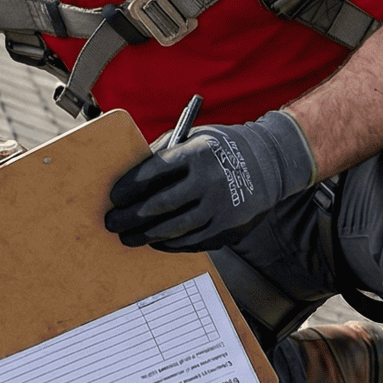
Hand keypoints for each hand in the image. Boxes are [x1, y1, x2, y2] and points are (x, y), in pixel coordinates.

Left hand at [105, 110, 316, 251]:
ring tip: (128, 237)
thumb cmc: (221, 149)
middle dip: (130, 216)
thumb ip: (164, 155)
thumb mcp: (194, 139)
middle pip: (160, 205)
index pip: (154, 172)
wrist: (270, 162)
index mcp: (197, 153)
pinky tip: (155, 241)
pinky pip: (192, 241)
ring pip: (174, 228)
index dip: (129, 187)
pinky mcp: (228, 228)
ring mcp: (221, 208)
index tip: (114, 197)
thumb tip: (130, 179)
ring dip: (145, 235)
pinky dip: (170, 243)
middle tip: (112, 222)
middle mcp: (209, 181)